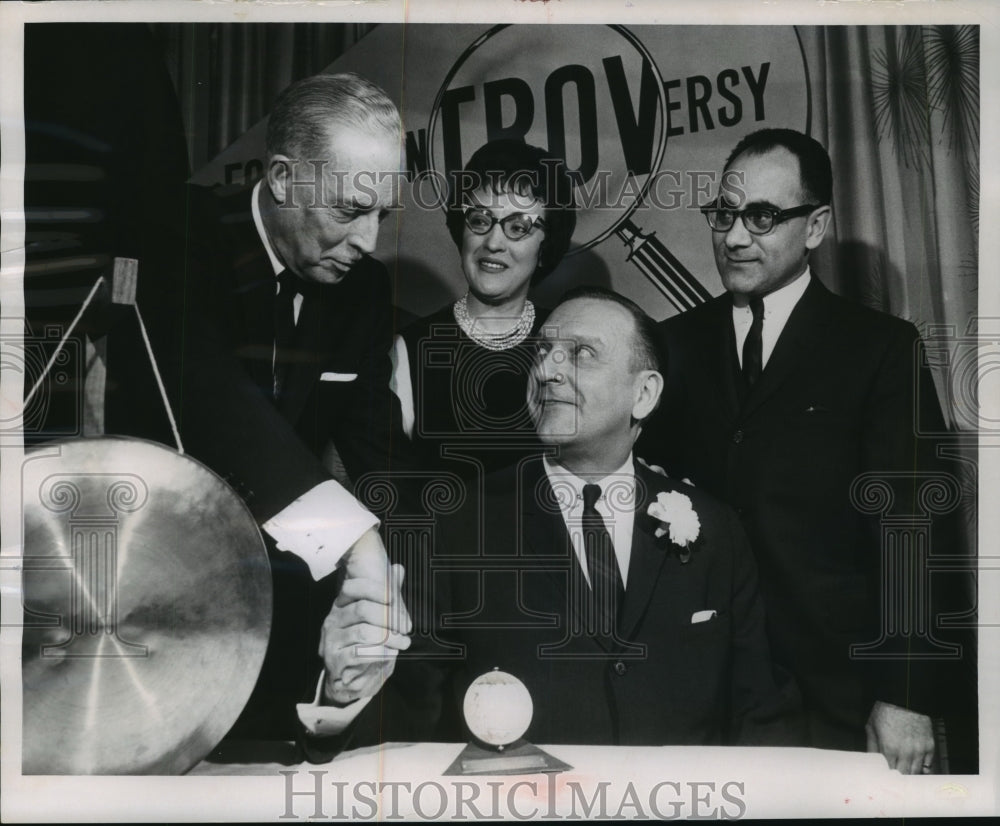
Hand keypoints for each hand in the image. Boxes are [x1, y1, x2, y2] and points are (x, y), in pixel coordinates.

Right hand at [319, 530, 411, 704]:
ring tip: (403, 643)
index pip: (353, 587)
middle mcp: (333, 620)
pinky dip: (380, 653)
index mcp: (341, 605)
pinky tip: (390, 654)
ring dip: (389, 637)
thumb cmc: (366, 644)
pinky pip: (360, 653)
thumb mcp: (378, 618)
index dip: (376, 590)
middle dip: (389, 617)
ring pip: (364, 631)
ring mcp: (332, 640)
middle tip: (406, 628)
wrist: (350, 679)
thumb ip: (387, 596)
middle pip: (363, 609)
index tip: (395, 599)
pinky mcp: (335, 660)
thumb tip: (398, 568)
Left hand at [865, 700, 934, 773]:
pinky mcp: (929, 746)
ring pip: (916, 771)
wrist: (904, 698)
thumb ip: (872, 746)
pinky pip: (928, 764)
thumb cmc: (886, 711)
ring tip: (903, 769)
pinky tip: (915, 764)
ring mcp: (919, 750)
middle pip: (903, 775)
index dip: (886, 775)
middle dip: (898, 775)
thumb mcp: (872, 726)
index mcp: (889, 748)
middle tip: (894, 775)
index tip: (884, 775)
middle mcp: (906, 752)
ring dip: (909, 772)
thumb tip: (871, 760)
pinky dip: (922, 767)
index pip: (889, 772)